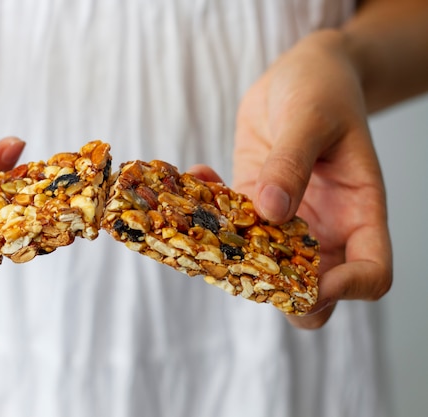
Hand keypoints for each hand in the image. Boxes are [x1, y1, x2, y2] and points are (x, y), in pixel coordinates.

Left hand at [232, 30, 391, 328]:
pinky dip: (208, 212)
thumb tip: (271, 211)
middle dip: (283, 295)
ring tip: (204, 223)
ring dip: (232, 257)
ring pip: (265, 265)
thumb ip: (292, 163)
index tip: (311, 280)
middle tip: (246, 270)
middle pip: (314, 289)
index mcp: (358, 210)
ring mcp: (285, 219)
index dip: (346, 289)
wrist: (301, 74)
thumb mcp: (311, 119)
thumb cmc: (323, 91)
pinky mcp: (252, 203)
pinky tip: (198, 174)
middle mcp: (324, 225)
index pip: (370, 273)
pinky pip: (230, 226)